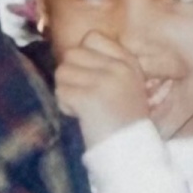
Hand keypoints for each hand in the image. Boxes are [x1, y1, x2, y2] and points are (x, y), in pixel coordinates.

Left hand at [55, 31, 148, 147]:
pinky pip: (60, 92)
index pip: (92, 38)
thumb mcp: (126, 87)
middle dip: (71, 77)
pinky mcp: (89, 97)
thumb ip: (105, 67)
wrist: (132, 154)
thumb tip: (71, 56)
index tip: (91, 80)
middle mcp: (118, 67)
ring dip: (66, 91)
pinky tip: (80, 117)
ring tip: (83, 108)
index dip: (83, 59)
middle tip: (84, 98)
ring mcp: (104, 81)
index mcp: (128, 62)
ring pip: (62, 72)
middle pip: (71, 54)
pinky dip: (65, 106)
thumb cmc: (123, 123)